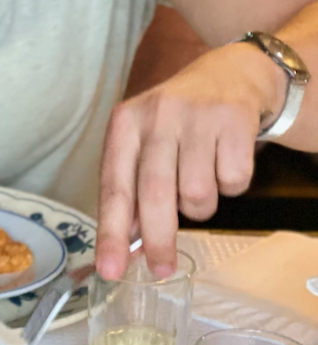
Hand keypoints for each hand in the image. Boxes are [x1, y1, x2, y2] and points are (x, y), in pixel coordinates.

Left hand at [95, 43, 282, 280]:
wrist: (231, 74)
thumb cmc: (178, 121)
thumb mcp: (144, 141)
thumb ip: (132, 187)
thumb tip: (128, 244)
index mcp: (125, 123)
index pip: (114, 186)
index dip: (111, 233)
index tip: (110, 270)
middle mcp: (157, 115)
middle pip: (155, 193)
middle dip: (158, 240)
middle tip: (162, 269)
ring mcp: (197, 116)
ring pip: (197, 195)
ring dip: (201, 205)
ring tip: (201, 179)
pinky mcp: (234, 120)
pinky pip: (233, 183)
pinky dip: (231, 186)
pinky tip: (224, 160)